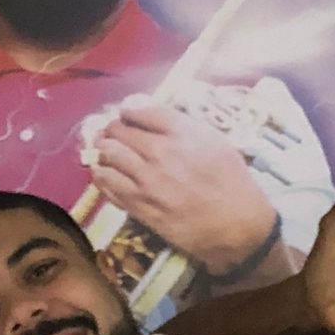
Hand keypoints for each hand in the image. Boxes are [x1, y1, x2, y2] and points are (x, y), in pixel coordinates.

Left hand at [87, 97, 280, 273]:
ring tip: (103, 150)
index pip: (140, 111)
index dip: (129, 111)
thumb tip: (157, 118)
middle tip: (110, 132)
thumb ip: (184, 126)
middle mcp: (158, 151)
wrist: (234, 224)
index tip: (126, 114)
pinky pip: (107, 184)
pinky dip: (101, 174)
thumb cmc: (231, 180)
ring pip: (108, 155)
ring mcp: (144, 179)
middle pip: (119, 131)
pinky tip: (102, 172)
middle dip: (112, 129)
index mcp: (180, 132)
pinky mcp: (137, 204)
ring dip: (102, 149)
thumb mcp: (215, 141)